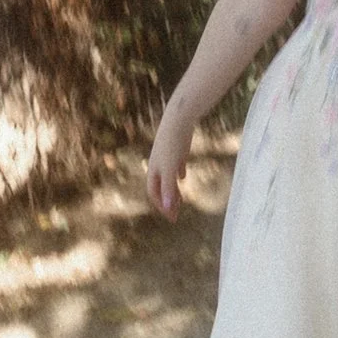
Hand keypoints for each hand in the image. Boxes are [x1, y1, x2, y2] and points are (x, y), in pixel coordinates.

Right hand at [145, 102, 194, 216]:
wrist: (178, 120)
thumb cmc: (172, 145)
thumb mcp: (170, 169)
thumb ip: (169, 188)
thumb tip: (168, 208)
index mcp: (154, 170)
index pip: (154, 193)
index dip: (161, 206)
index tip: (171, 217)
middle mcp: (158, 165)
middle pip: (160, 187)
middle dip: (167, 201)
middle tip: (176, 214)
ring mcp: (167, 157)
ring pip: (168, 177)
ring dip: (173, 190)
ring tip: (180, 200)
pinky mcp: (177, 149)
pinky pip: (175, 165)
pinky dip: (178, 173)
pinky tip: (183, 176)